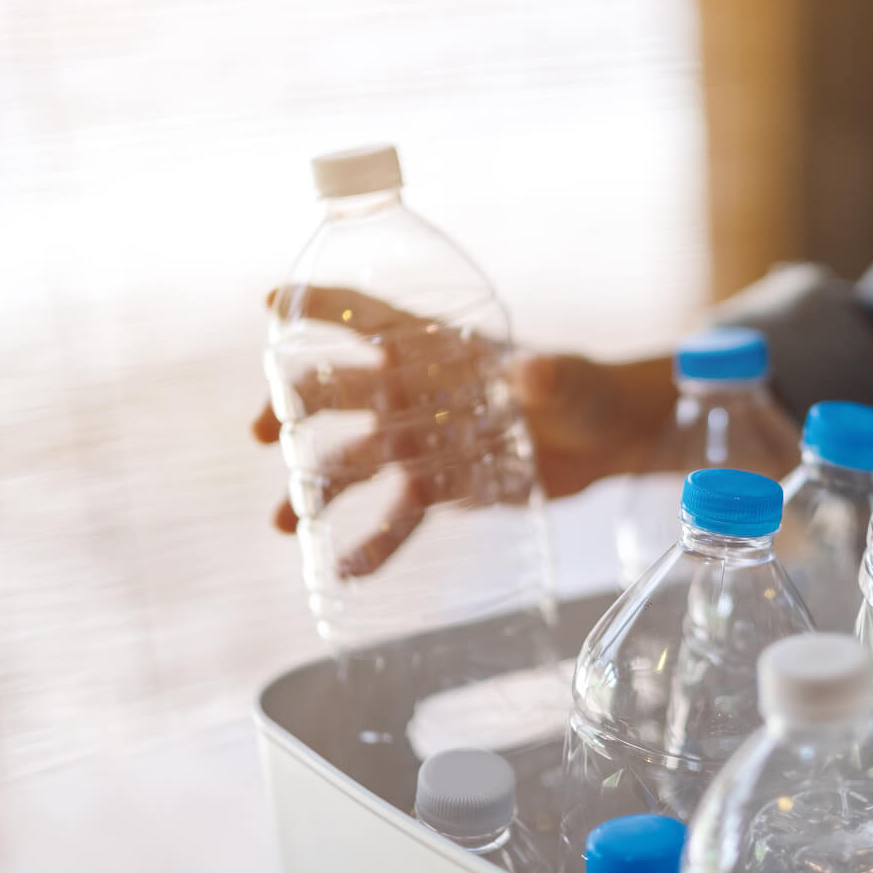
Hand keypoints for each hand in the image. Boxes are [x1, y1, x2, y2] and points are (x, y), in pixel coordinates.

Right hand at [252, 285, 676, 574]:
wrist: (609, 440)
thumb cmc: (586, 389)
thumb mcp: (568, 378)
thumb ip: (548, 376)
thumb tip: (532, 374)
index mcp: (439, 348)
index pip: (372, 316)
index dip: (322, 304)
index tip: (271, 301)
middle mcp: (417, 392)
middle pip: (341, 391)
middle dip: (294, 407)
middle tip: (263, 432)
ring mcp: (424, 441)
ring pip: (356, 462)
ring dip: (318, 489)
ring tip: (285, 523)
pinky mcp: (444, 486)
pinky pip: (400, 517)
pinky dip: (375, 544)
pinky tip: (345, 570)